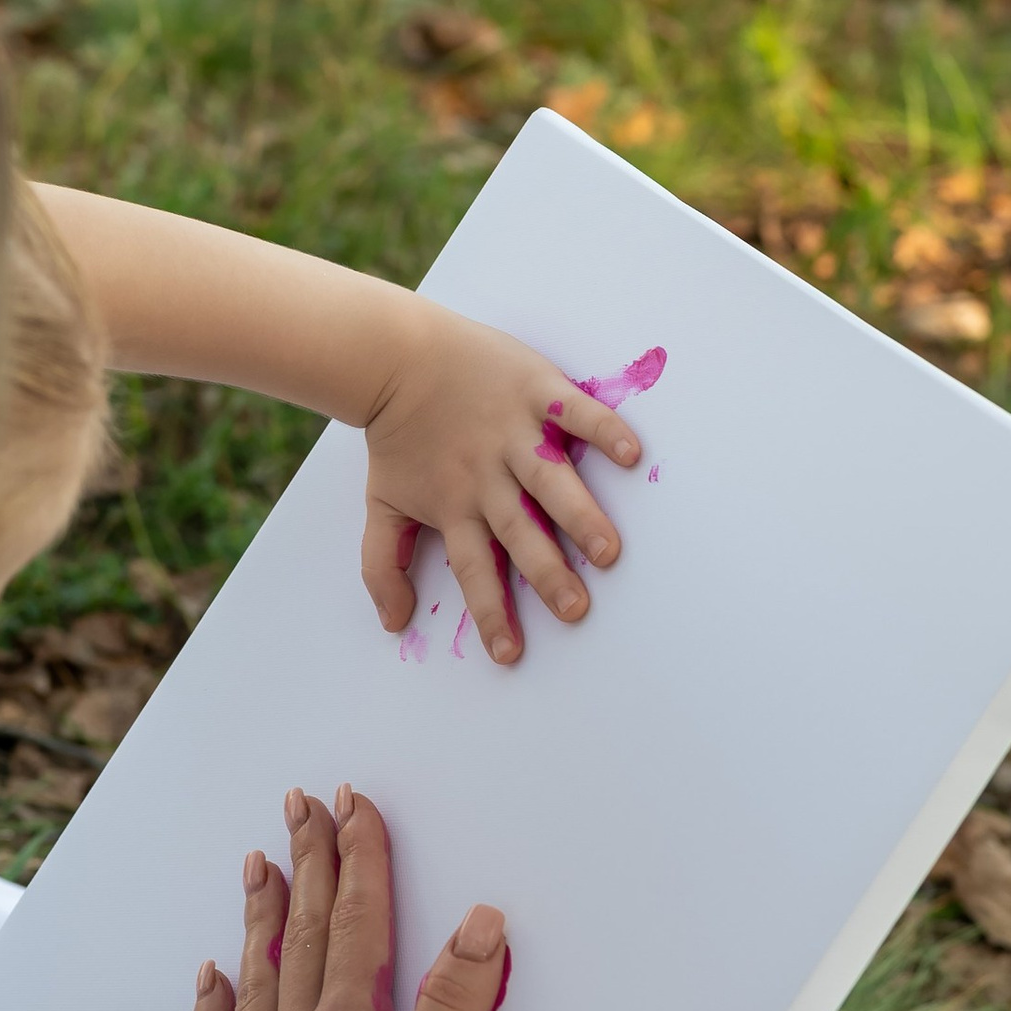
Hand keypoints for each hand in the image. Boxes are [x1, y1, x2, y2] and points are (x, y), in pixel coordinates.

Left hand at [190, 785, 506, 1010]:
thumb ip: (455, 1010)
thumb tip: (482, 924)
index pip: (361, 927)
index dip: (360, 860)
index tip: (353, 802)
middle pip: (307, 937)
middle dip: (311, 865)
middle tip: (301, 804)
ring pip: (260, 981)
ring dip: (266, 918)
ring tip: (258, 863)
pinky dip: (214, 1006)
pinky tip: (211, 975)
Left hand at [360, 299, 643, 663]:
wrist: (394, 356)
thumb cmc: (395, 434)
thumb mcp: (381, 501)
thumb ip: (383, 563)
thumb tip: (392, 624)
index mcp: (455, 505)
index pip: (474, 568)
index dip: (490, 611)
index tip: (510, 653)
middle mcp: (486, 475)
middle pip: (518, 532)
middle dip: (546, 573)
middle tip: (575, 608)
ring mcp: (512, 432)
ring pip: (550, 480)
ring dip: (579, 515)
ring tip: (607, 550)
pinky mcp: (534, 390)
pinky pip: (574, 412)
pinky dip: (602, 430)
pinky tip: (630, 454)